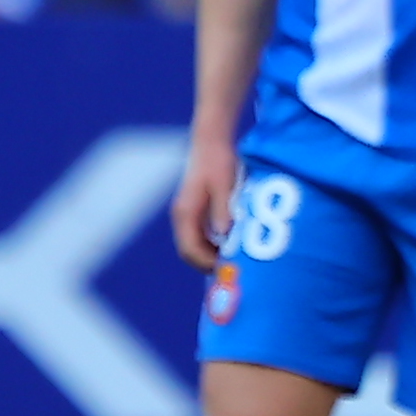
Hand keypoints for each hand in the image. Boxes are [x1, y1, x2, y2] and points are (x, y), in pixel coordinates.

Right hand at [167, 134, 238, 274]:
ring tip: (233, 262)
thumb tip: (224, 235)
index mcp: (186, 213)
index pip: (190, 249)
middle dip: (208, 264)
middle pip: (189, 251)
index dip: (206, 264)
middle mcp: (182, 216)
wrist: (211, 143)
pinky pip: (199, 236)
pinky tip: (231, 246)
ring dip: (210, 256)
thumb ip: (223, 210)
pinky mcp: (194, 211)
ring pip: (194, 245)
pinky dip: (212, 246)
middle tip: (232, 272)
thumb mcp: (224, 186)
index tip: (227, 270)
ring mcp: (186, 214)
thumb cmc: (219, 162)